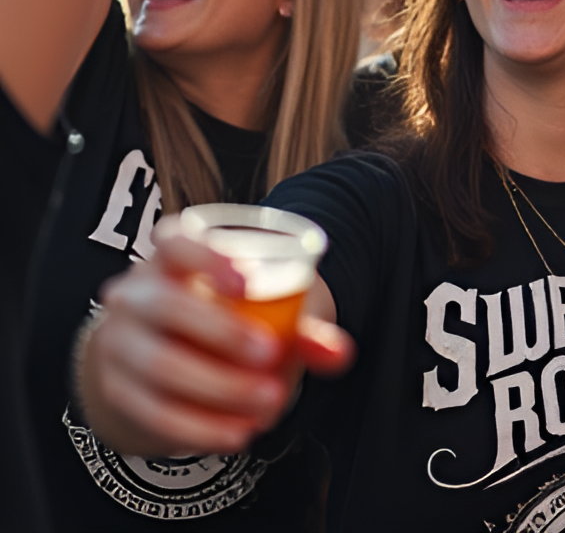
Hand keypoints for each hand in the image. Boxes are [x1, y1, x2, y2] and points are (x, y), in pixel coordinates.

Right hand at [78, 216, 353, 457]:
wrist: (165, 352)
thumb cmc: (227, 314)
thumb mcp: (264, 306)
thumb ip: (304, 325)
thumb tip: (337, 352)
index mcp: (170, 255)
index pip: (174, 240)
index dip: (207, 257)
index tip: (248, 282)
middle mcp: (136, 292)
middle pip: (168, 306)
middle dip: (221, 332)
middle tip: (270, 353)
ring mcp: (120, 341)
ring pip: (161, 366)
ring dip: (219, 388)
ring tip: (269, 401)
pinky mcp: (118, 389)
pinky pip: (155, 412)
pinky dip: (201, 426)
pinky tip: (239, 433)